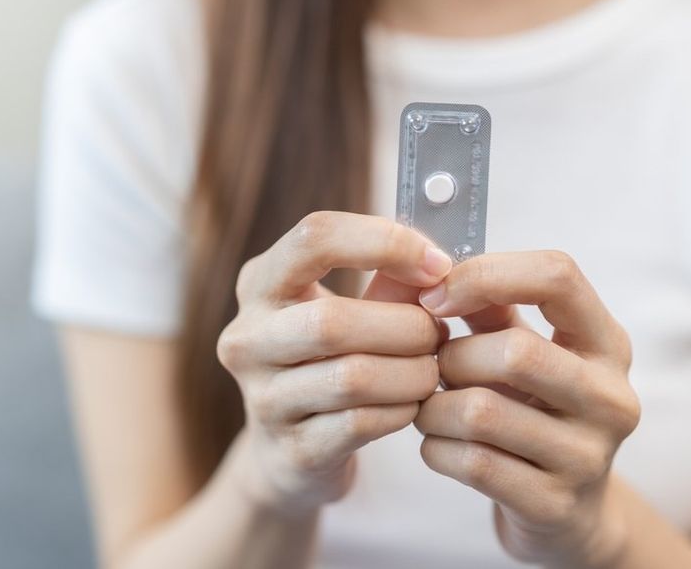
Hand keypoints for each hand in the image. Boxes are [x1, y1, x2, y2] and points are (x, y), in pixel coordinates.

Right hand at [218, 212, 450, 514]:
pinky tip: (412, 404)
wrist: (288, 454)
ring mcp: (263, 399)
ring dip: (412, 372)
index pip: (315, 237)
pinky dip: (401, 410)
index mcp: (260, 283)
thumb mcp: (352, 311)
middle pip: (333, 320)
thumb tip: (443, 265)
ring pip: (352, 377)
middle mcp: (247, 338)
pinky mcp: (292, 450)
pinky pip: (361, 423)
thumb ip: (392, 282)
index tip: (438, 264)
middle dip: (406, 325)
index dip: (386, 243)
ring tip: (431, 369)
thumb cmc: (329, 363)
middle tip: (439, 333)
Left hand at [413, 251, 639, 566]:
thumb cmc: (534, 409)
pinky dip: (436, 448)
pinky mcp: (555, 504)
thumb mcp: (524, 349)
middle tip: (432, 368)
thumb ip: (487, 307)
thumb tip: (427, 269)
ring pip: (482, 412)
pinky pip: (472, 462)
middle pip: (515, 352)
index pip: (558, 275)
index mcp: (607, 342)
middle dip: (452, 357)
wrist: (569, 511)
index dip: (486, 274)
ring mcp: (589, 456)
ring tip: (430, 408)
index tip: (435, 295)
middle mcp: (611, 397)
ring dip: (433, 407)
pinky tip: (438, 444)